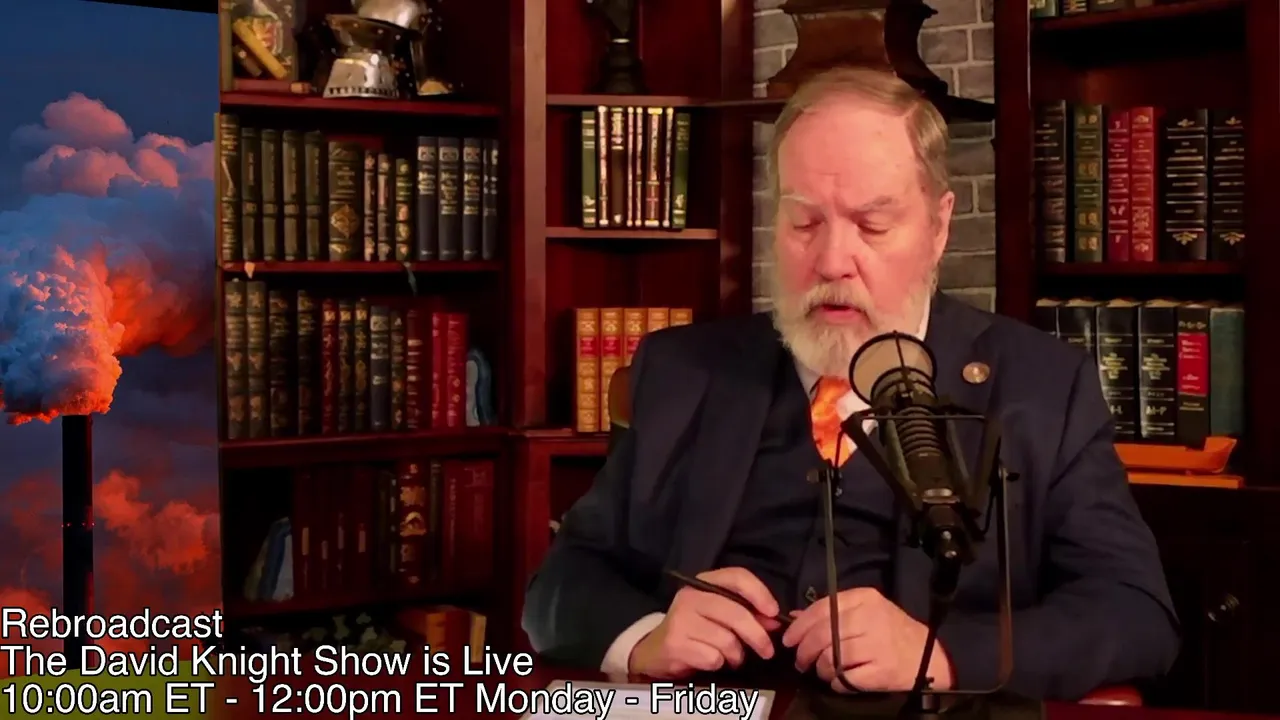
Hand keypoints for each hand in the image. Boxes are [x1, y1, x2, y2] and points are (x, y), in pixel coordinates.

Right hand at [629, 567, 781, 678]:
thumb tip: (774, 621)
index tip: (774, 614)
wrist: (656, 651)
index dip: (760, 593)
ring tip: (730, 657)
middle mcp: (690, 596)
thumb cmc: (695, 631)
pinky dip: (718, 664)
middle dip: (758, 636)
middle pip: (736, 613)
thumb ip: (747, 613)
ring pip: (727, 640)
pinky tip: (710, 661)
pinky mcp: (675, 644)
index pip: (737, 576)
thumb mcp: (719, 615)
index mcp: (703, 583)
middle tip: (767, 651)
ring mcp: (680, 619)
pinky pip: (714, 658)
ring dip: (736, 655)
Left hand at [782, 587, 952, 692]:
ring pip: (830, 657)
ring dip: (820, 669)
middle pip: (822, 634)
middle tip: (800, 661)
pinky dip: (836, 682)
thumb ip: (831, 612)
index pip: (821, 609)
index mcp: (864, 598)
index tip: (788, 639)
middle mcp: (870, 617)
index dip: (799, 626)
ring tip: (822, 671)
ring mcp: (876, 644)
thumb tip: (794, 616)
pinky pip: (844, 679)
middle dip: (804, 651)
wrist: (929, 655)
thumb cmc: (892, 631)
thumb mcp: (865, 612)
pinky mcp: (881, 670)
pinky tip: (840, 680)